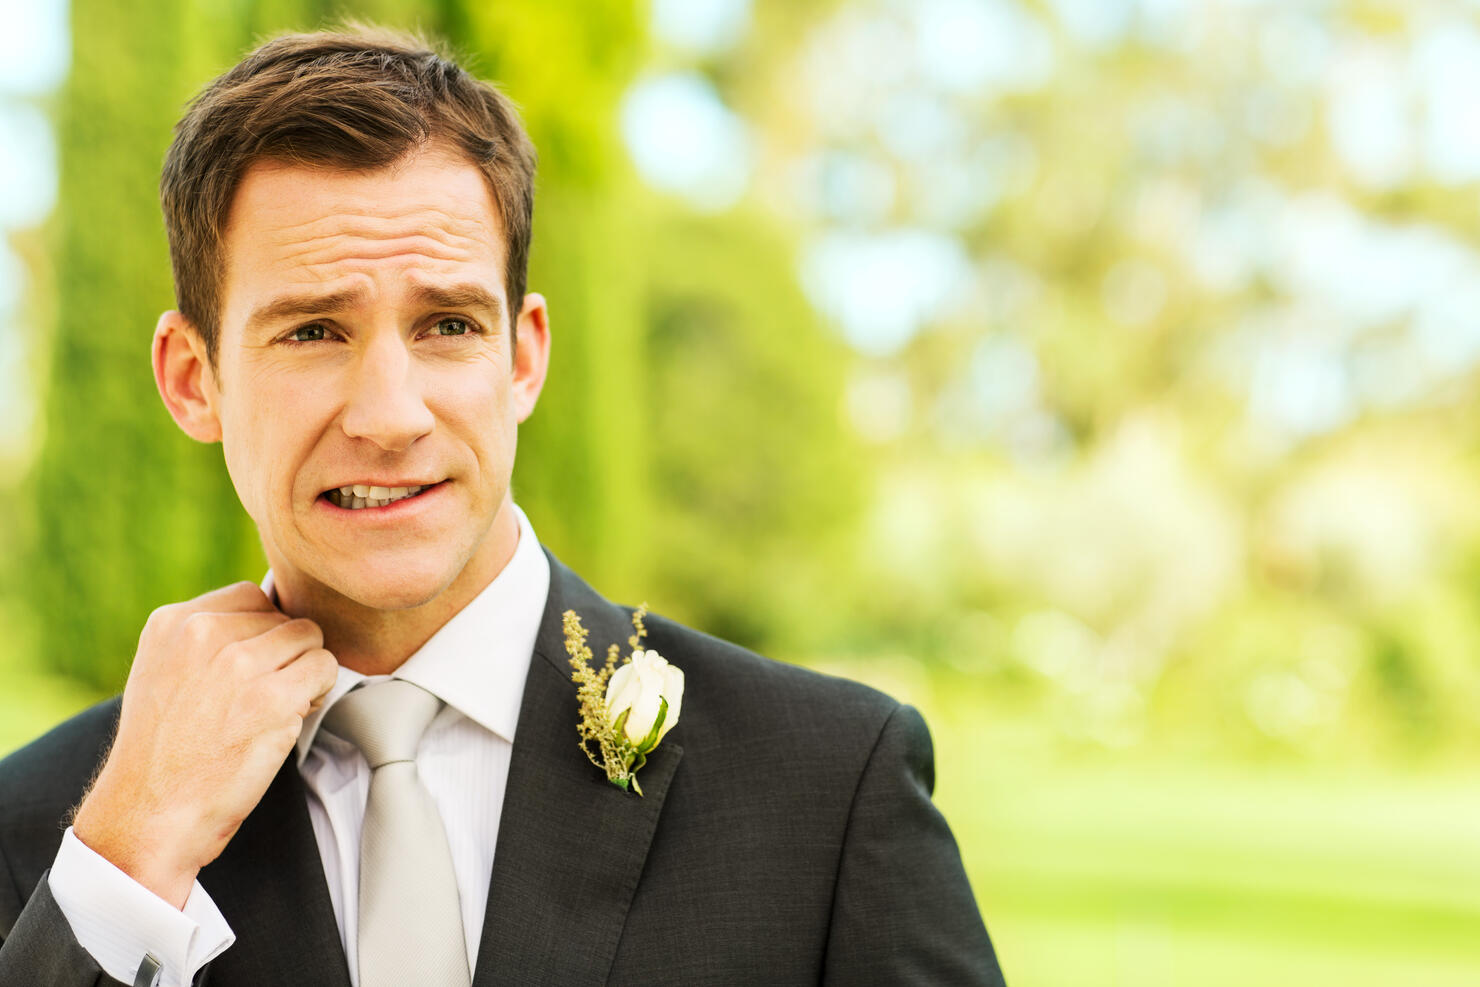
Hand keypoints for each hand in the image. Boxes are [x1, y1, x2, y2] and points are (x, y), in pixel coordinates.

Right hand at [72, 582, 338, 907]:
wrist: (149, 814)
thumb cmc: (163, 754)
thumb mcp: (164, 673)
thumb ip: (207, 639)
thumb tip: (270, 616)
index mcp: (174, 622)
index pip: (251, 597)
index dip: (263, 635)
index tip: (249, 671)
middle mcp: (204, 633)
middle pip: (284, 618)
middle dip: (285, 655)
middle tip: (263, 697)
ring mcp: (240, 663)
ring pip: (310, 638)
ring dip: (305, 673)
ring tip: (275, 709)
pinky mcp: (272, 697)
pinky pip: (325, 668)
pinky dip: (318, 693)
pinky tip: (289, 719)